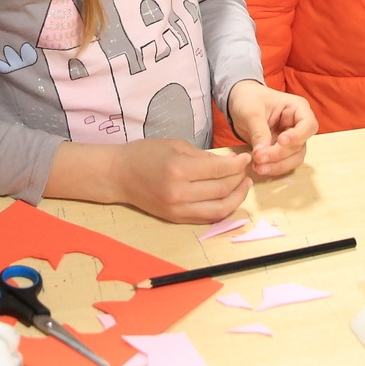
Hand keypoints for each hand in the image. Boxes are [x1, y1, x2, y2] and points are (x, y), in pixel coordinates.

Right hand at [54, 137, 250, 222]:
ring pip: (219, 209)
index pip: (219, 170)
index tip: (245, 158)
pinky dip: (222, 209)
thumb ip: (203, 156)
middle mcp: (179, 193)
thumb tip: (229, 163)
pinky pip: (207, 218)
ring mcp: (177, 210)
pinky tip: (229, 197)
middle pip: (222, 190)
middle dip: (239, 179)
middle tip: (245, 169)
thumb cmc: (145, 154)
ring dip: (236, 198)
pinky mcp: (176, 219)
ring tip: (243, 185)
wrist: (119, 175)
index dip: (237, 164)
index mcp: (178, 170)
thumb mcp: (176, 146)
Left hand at [227, 79, 315, 177]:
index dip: (297, 136)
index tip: (280, 141)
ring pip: (294, 158)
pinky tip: (259, 167)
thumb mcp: (251, 112)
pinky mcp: (283, 150)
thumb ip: (259, 132)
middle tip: (259, 157)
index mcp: (297, 108)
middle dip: (279, 154)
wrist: (239, 104)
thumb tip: (262, 152)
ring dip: (277, 165)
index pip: (308, 125)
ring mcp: (292, 139)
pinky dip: (273, 167)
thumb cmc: (248, 100)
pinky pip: (284, 163)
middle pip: (299, 145)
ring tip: (258, 166)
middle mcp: (299, 125)